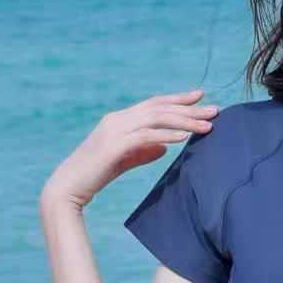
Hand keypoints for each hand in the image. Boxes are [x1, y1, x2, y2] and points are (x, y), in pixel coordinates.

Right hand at [40, 89, 218, 210]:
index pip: (154, 104)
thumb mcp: (124, 160)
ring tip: (206, 125)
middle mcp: (118, 119)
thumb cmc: (95, 174)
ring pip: (155, 119)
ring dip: (184, 120)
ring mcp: (114, 130)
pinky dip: (167, 135)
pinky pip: (146, 136)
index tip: (200, 95)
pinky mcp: (114, 146)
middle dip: (188, 107)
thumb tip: (164, 146)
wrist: (68, 187)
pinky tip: (184, 137)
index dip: (177, 99)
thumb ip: (143, 150)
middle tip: (214, 109)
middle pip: (159, 108)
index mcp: (120, 120)